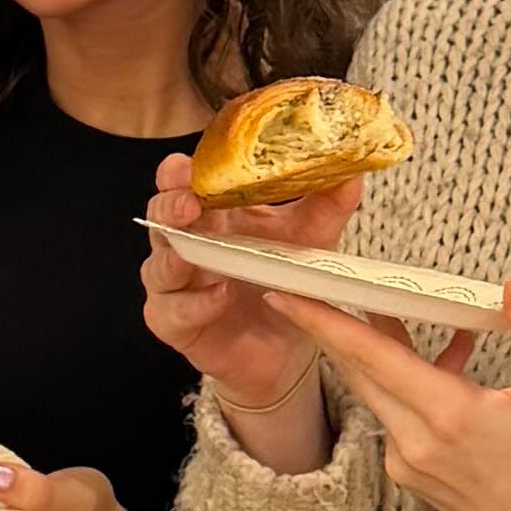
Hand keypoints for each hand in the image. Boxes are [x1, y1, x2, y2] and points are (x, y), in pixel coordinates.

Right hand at [139, 155, 361, 444]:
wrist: (285, 346)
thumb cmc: (285, 279)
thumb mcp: (311, 237)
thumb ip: (327, 204)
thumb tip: (352, 173)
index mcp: (211, 212)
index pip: (180, 180)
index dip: (177, 171)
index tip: (188, 164)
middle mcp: (184, 242)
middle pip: (160, 215)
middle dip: (169, 206)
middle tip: (189, 202)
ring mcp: (175, 285)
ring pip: (158, 264)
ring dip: (176, 257)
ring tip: (196, 253)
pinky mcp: (174, 323)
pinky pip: (173, 311)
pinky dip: (196, 303)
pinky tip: (220, 295)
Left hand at [273, 275, 510, 510]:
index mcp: (450, 415)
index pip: (371, 358)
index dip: (325, 323)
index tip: (284, 295)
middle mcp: (416, 442)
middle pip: (357, 371)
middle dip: (332, 325)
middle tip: (317, 281)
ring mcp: (407, 463)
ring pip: (374, 391)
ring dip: (377, 350)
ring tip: (395, 307)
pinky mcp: (408, 474)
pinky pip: (392, 414)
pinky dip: (403, 382)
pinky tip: (445, 362)